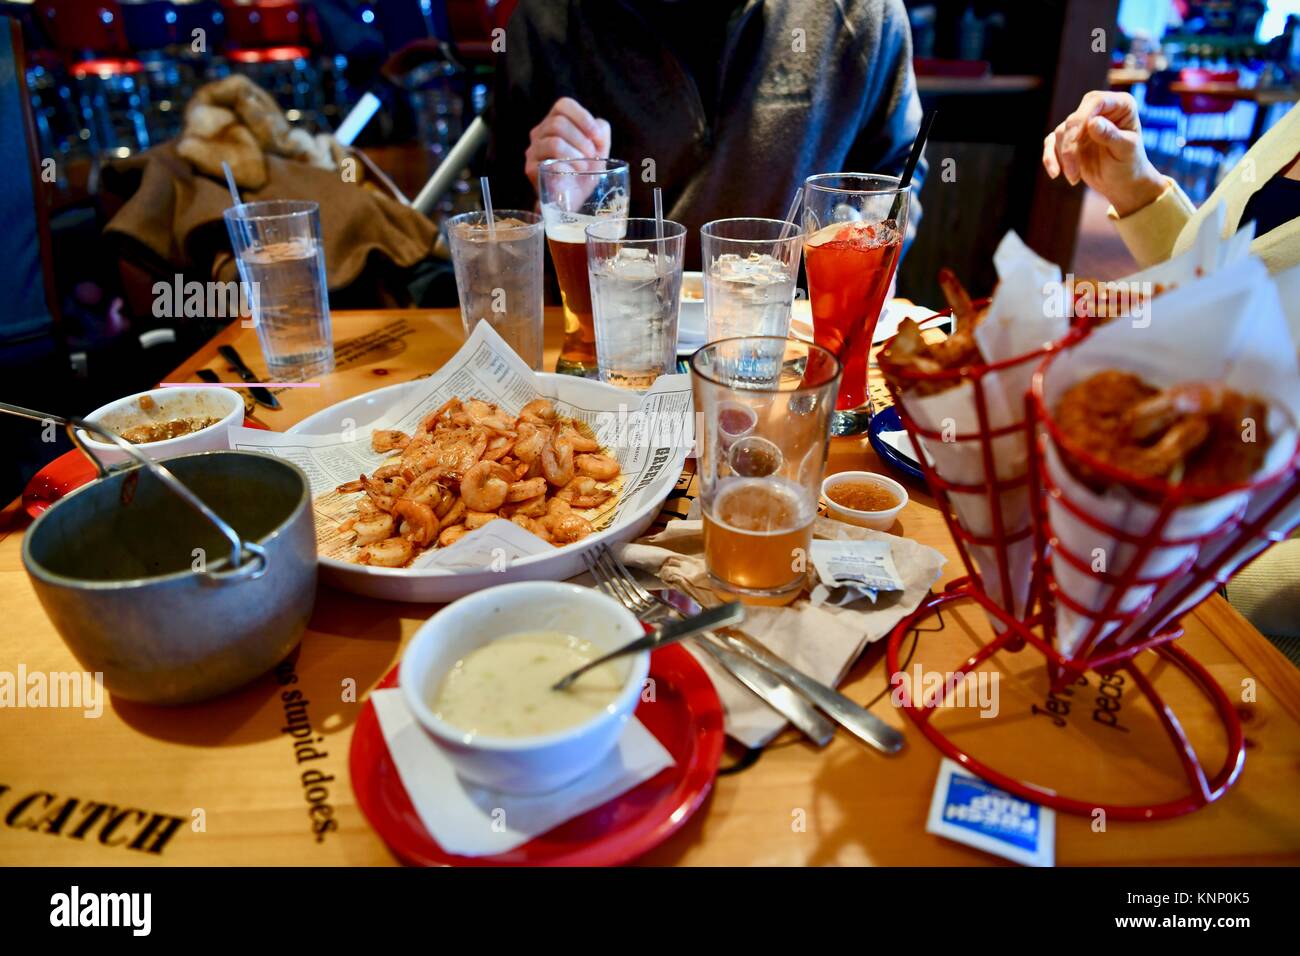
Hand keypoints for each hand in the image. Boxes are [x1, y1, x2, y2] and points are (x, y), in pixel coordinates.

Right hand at [524, 97, 611, 193]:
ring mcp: (533, 150)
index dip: (583, 117)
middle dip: (581, 140)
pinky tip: (573, 172)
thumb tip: (598, 128)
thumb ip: (601, 131)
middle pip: (558, 122)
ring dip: (575, 153)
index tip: (597, 137)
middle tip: (591, 156)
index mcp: (555, 121)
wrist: (575, 199)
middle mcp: (540, 132)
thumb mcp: (598, 148)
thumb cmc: (585, 171)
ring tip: (584, 166)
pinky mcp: (531, 168)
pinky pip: (549, 160)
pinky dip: (567, 165)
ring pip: (554, 140)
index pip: (564, 105)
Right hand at [1042, 91, 1166, 215]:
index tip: (1075, 141)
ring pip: (1061, 132)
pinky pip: (1051, 143)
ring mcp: (1083, 124)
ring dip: (1063, 157)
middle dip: (1069, 145)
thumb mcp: (1126, 151)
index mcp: (1120, 105)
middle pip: (1074, 118)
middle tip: (1073, 170)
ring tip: (1074, 177)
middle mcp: (1099, 110)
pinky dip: (1050, 158)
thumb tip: (1093, 122)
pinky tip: (1055, 174)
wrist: (1122, 183)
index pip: (1096, 102)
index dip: (1082, 118)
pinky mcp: (1069, 138)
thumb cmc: (1130, 164)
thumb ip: (1111, 136)